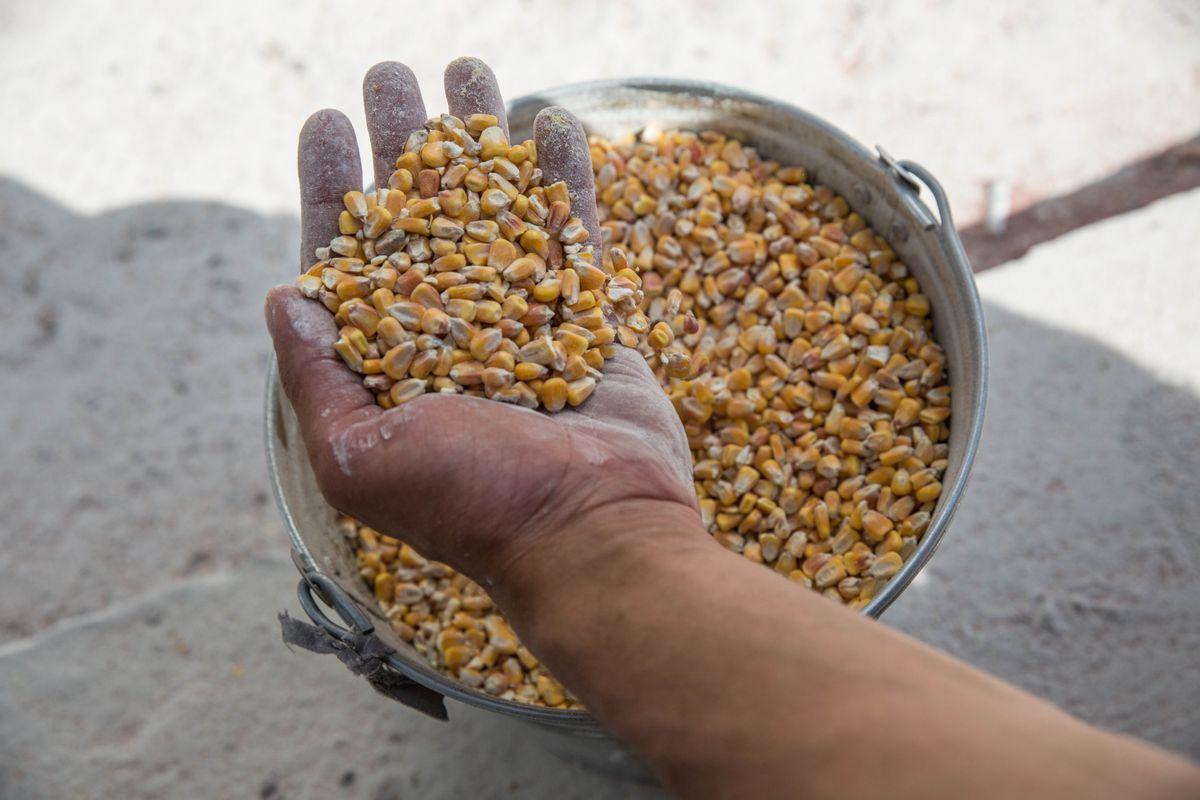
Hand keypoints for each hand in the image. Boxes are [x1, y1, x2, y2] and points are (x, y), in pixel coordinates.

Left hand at [265, 58, 699, 587]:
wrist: (593, 534)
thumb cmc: (472, 504)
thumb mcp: (361, 457)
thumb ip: (318, 380)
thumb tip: (284, 298)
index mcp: (390, 363)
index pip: (350, 259)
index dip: (334, 190)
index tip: (326, 123)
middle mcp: (452, 333)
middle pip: (421, 217)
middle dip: (404, 144)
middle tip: (391, 76)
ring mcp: (523, 319)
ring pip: (495, 207)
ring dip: (479, 138)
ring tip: (466, 66)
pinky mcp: (588, 316)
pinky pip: (575, 230)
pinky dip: (563, 176)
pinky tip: (551, 119)